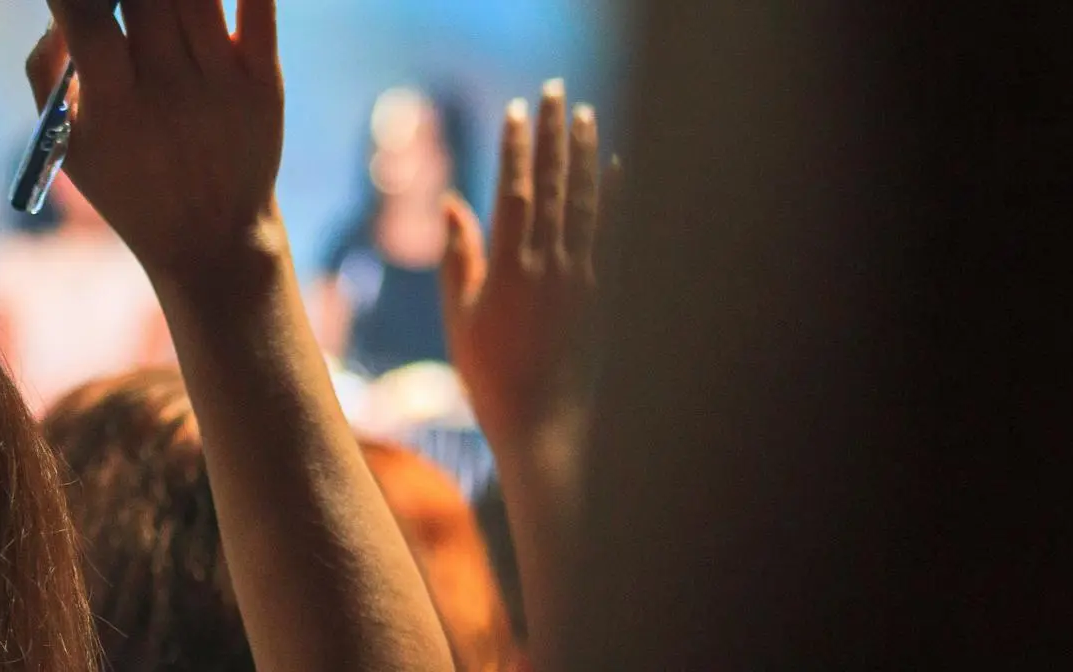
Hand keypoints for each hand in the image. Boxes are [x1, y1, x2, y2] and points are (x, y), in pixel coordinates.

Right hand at [27, 0, 284, 274]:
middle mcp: (170, 89)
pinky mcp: (264, 80)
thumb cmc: (126, 182)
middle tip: (124, 1)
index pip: (89, 19)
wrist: (209, 236)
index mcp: (114, 105)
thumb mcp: (67, 144)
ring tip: (161, 6)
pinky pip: (260, 6)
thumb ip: (45, 71)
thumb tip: (56, 11)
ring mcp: (221, 82)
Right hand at [440, 80, 615, 450]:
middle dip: (553, 135)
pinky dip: (615, 197)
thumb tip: (454, 205)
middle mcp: (550, 265)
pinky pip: (612, 233)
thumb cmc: (490, 375)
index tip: (515, 111)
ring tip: (585, 116)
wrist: (543, 423)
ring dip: (585, 154)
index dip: (515, 148)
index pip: (513, 191)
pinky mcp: (604, 292)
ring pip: (586, 201)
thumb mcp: (461, 316)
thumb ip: (460, 257)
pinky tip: (618, 168)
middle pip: (553, 185)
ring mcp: (582, 277)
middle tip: (554, 92)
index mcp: (508, 269)